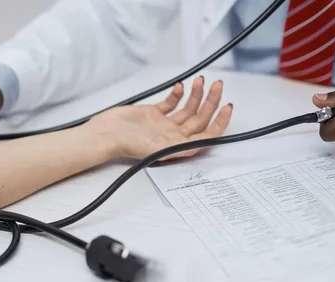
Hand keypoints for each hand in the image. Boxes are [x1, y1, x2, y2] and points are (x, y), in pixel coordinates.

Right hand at [87, 76, 232, 159]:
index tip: (227, 107)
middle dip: (211, 101)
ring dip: (196, 95)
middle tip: (218, 85)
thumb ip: (183, 146)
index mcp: (178, 146)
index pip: (207, 135)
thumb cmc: (128, 144)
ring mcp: (164, 124)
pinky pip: (171, 103)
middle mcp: (174, 136)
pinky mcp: (153, 114)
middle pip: (200, 118)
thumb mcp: (161, 148)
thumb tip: (205, 143)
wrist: (107, 133)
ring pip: (188, 108)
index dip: (220, 122)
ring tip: (201, 81)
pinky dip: (178, 94)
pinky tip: (180, 87)